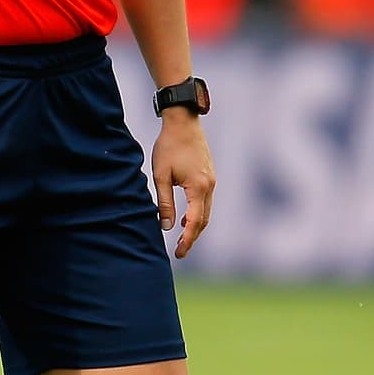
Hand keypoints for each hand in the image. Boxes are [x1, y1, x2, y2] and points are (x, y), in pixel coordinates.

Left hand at [151, 112, 215, 259]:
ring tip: (182, 237)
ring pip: (207, 211)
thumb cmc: (168, 146)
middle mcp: (210, 185)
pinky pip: (206, 201)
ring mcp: (212, 180)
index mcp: (199, 187)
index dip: (187, 240)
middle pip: (204, 220)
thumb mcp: (161, 176)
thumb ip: (165, 203)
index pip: (194, 222)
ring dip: (196, 226)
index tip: (178, 253)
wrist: (183, 122)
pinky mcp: (210, 175)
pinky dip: (198, 213)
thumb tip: (166, 226)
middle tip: (180, 251)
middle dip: (193, 237)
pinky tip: (185, 217)